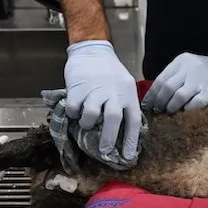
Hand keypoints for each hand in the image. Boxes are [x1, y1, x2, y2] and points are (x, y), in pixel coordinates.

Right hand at [64, 40, 141, 159]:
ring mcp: (95, 90)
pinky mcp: (78, 88)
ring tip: (86, 123)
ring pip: (91, 115)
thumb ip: (124, 105)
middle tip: (105, 151)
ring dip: (87, 124)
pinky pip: (74, 108)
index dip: (131, 141)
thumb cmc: (109, 71)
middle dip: (109, 139)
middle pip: (113, 119)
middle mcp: (113, 93)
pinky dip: (73, 114)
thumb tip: (123, 133)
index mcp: (128, 94)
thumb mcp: (124, 85)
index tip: (129, 157)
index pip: (134, 121)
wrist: (93, 50)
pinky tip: (75, 110)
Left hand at [142, 52, 207, 113]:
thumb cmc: (203, 72)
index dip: (152, 94)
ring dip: (171, 107)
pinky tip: (183, 112)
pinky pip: (194, 104)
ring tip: (168, 112)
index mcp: (181, 61)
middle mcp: (189, 68)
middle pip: (167, 87)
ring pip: (178, 96)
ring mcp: (200, 80)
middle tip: (157, 110)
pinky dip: (186, 110)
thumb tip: (153, 97)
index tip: (146, 104)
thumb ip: (172, 78)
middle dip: (159, 101)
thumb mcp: (186, 68)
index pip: (161, 79)